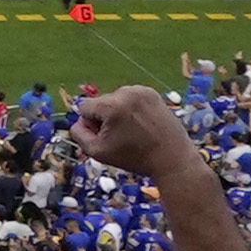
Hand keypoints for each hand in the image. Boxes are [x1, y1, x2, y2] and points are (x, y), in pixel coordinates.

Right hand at [74, 83, 195, 179]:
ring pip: (115, 99)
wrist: (172, 159)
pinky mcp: (152, 93)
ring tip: (134, 131)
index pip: (84, 108)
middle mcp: (125, 92)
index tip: (108, 138)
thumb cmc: (134, 158)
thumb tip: (79, 121)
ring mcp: (141, 91)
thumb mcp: (97, 152)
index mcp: (111, 106)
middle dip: (106, 117)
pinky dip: (132, 108)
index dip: (91, 125)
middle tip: (123, 137)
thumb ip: (78, 134)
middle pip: (101, 102)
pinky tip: (142, 123)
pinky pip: (130, 97)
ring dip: (119, 112)